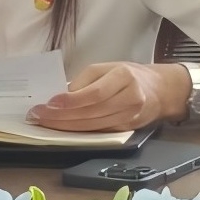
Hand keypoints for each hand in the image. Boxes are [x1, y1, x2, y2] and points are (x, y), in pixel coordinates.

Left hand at [27, 62, 188, 132]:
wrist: (162, 90)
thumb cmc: (130, 74)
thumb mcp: (108, 67)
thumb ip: (85, 80)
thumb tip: (62, 97)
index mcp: (124, 77)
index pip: (94, 93)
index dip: (71, 101)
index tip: (49, 103)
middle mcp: (129, 98)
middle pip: (91, 112)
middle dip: (61, 116)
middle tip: (38, 116)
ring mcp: (130, 117)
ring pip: (93, 126)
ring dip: (66, 126)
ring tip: (45, 123)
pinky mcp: (127, 130)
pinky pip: (99, 132)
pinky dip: (79, 132)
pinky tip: (63, 129)